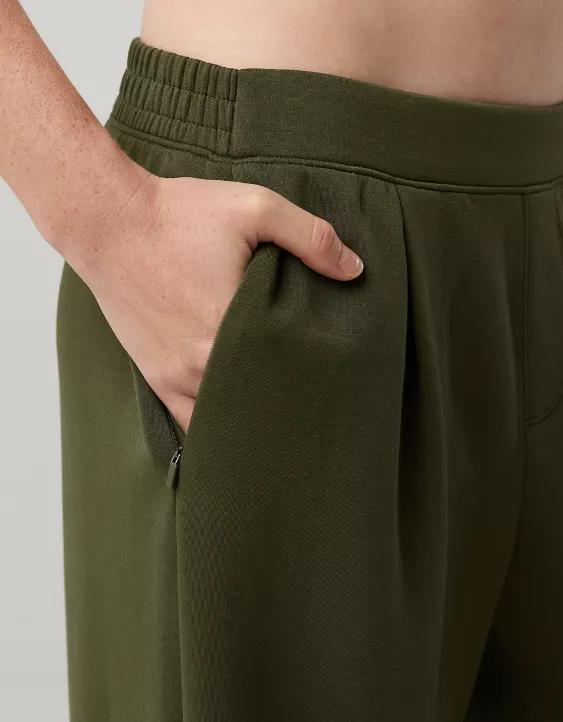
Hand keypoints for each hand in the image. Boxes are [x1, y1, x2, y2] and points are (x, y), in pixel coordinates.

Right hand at [79, 171, 363, 433]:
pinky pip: (186, 420)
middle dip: (284, 407)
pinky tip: (231, 424)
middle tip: (310, 406)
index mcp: (231, 328)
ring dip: (248, 419)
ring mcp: (175, 376)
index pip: (287, 375)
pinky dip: (212, 425)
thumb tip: (354, 270)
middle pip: (257, 405)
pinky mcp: (155, 376)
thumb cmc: (178, 214)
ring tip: (274, 415)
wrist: (108, 221)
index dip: (312, 382)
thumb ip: (310, 237)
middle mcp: (203, 363)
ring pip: (222, 421)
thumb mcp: (253, 208)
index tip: (330, 385)